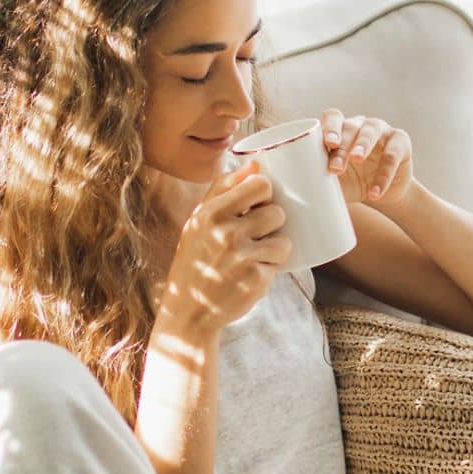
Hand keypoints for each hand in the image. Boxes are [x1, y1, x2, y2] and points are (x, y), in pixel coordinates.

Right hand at [160, 162, 290, 334]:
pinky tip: (251, 274)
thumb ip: (224, 188)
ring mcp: (242, 257)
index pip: (260, 184)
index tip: (259, 202)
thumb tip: (256, 163)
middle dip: (272, 223)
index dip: (266, 192)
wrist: (188, 310)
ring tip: (257, 255)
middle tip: (257, 234)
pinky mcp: (256, 280)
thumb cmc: (196, 259)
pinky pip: (279, 264)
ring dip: (276, 247)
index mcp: (211, 213)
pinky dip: (270, 269)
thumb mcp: (198, 221)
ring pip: (284, 240)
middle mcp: (226, 233)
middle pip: (276, 212)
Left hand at [318, 109, 415, 209]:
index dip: (329, 127)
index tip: (327, 144)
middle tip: (336, 167)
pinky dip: (384, 175)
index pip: (332, 118)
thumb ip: (316, 178)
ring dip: (362, 144)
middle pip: (350, 127)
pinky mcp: (401, 142)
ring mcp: (382, 130)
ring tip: (357, 159)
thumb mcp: (333, 181)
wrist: (379, 194)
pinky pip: (392, 154)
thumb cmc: (350, 182)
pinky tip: (375, 192)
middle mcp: (360, 125)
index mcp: (340, 129)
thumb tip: (294, 190)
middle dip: (342, 146)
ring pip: (371, 131)